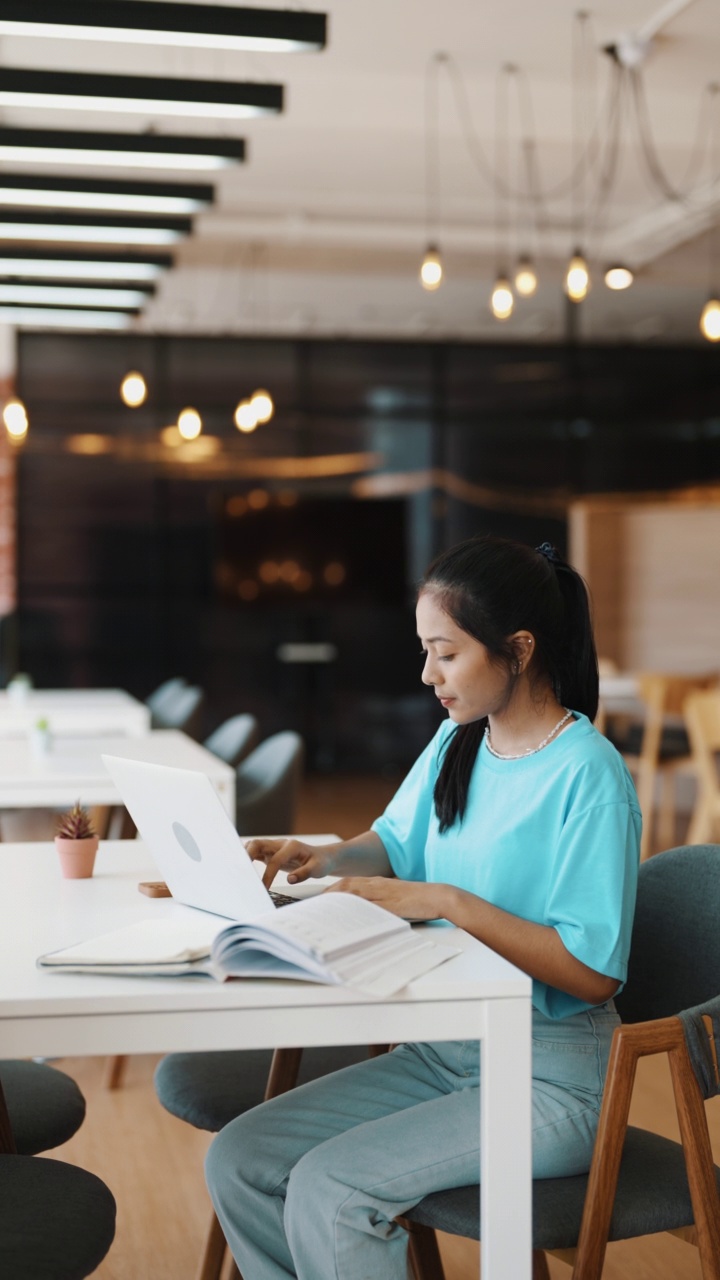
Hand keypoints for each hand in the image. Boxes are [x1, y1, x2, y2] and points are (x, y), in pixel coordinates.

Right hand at [245, 837, 336, 889]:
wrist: (323, 857)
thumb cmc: (321, 862)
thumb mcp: (318, 869)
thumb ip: (304, 874)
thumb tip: (289, 880)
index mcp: (292, 846)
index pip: (275, 860)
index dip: (268, 875)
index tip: (264, 889)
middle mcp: (281, 844)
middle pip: (258, 844)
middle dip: (247, 855)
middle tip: (240, 872)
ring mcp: (275, 847)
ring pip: (254, 846)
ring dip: (244, 855)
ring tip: (237, 870)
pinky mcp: (271, 853)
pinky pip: (256, 853)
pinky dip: (247, 858)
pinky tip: (242, 868)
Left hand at [324, 876, 444, 920]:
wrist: (437, 896)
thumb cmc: (417, 900)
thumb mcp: (393, 900)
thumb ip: (377, 904)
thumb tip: (361, 915)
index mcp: (376, 882)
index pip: (348, 883)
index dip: (331, 890)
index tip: (319, 900)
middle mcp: (376, 884)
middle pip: (345, 885)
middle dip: (327, 894)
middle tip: (313, 906)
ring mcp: (382, 892)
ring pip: (353, 892)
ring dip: (335, 899)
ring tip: (320, 910)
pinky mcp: (389, 902)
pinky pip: (367, 904)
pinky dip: (353, 908)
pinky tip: (344, 916)